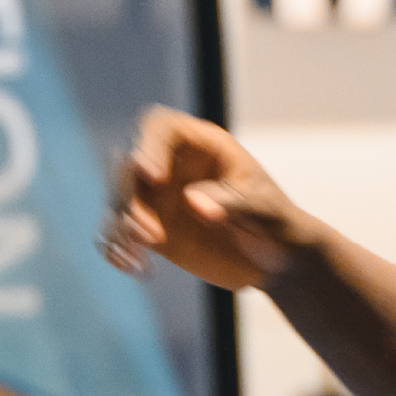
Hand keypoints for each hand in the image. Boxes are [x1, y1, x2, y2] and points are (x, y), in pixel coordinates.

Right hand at [105, 107, 314, 291]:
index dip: (148, 146)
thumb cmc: (278, 224)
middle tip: (151, 237)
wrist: (278, 261)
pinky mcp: (150, 228)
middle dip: (131, 199)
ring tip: (139, 260)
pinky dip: (117, 248)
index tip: (152, 177)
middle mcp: (173, 165)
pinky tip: (132, 267)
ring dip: (120, 227)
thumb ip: (232, 203)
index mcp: (203, 146)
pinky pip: (119, 232)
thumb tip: (192, 202)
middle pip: (129, 165)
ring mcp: (159, 197)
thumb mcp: (266, 211)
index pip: (160, 128)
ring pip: (119, 200)